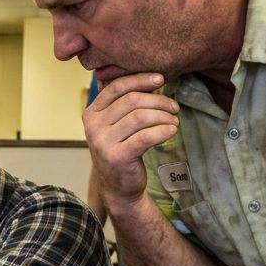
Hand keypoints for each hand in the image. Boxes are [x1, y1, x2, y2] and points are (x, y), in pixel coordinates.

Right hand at [82, 72, 178, 207]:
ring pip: (140, 117)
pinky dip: (163, 130)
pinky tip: (172, 130)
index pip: (117, 87)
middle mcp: (93, 126)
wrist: (118, 187)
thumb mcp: (115, 125)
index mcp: (92, 113)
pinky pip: (145, 137)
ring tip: (174, 120)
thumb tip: (151, 78)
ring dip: (163, 115)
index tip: (160, 79)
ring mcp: (103, 143)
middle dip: (158, 100)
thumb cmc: (122, 150)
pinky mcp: (117, 157)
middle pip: (131, 101)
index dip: (140, 79)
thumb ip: (124, 104)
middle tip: (174, 106)